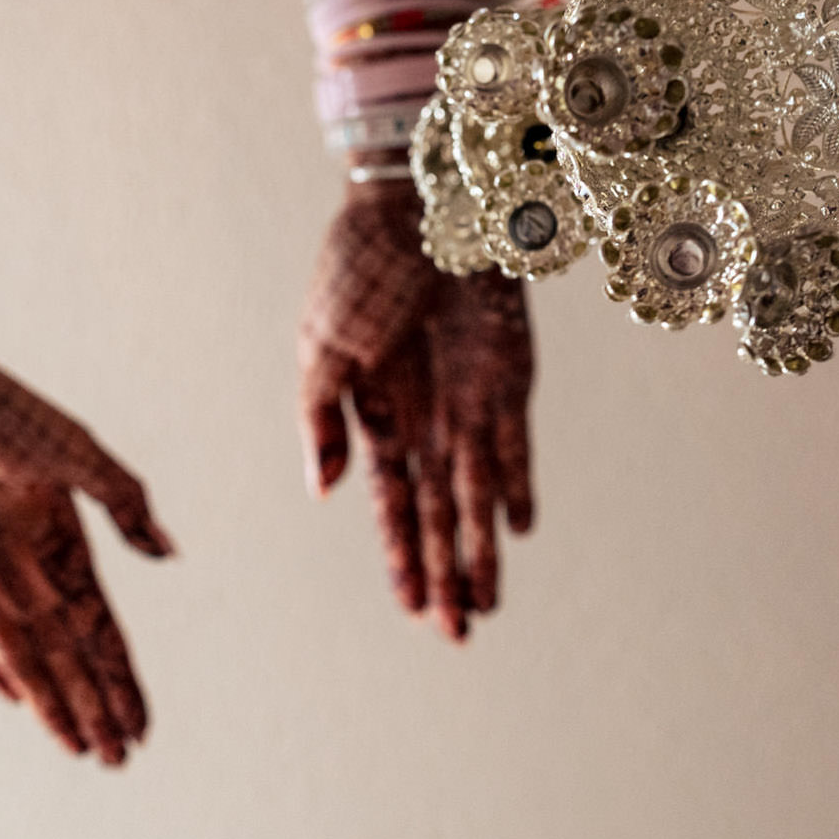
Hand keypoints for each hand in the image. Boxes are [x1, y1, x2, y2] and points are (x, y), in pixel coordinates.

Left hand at [0, 355, 172, 764]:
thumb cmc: (3, 414)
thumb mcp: (75, 451)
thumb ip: (124, 501)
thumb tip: (168, 555)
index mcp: (68, 547)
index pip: (104, 634)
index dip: (123, 682)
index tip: (143, 727)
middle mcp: (30, 573)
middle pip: (70, 661)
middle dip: (96, 711)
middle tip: (117, 760)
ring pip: (26, 662)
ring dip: (53, 706)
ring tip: (81, 748)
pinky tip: (16, 698)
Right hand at [299, 177, 535, 640]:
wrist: (414, 202)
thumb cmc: (357, 269)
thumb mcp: (321, 349)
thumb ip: (320, 421)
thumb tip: (322, 493)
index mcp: (377, 419)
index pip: (394, 507)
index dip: (404, 559)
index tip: (412, 610)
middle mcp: (428, 422)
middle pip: (441, 515)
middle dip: (446, 575)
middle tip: (457, 635)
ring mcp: (470, 401)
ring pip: (478, 492)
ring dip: (482, 547)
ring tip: (487, 602)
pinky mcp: (508, 373)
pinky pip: (514, 440)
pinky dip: (517, 481)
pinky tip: (518, 526)